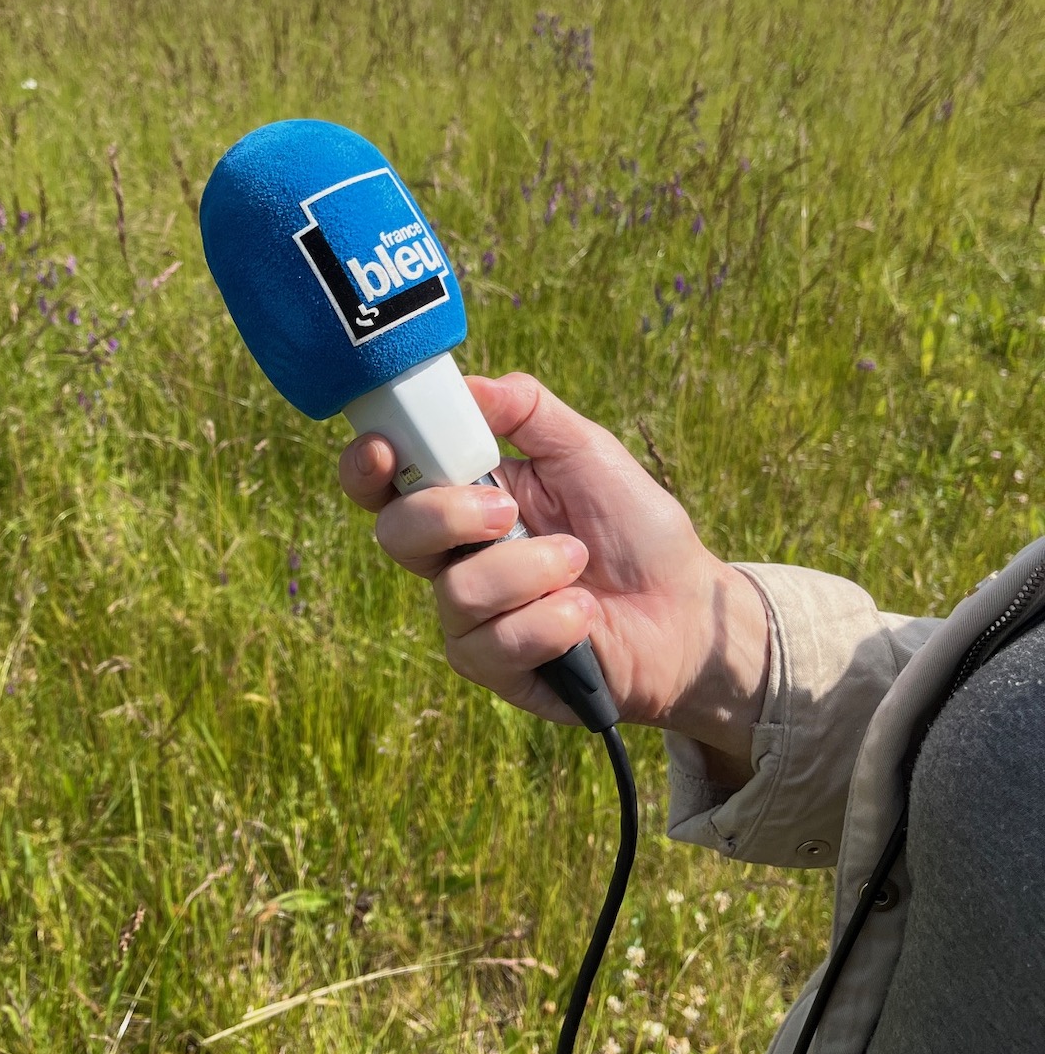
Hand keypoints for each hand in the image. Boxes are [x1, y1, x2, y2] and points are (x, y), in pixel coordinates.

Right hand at [338, 372, 769, 779]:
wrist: (687, 609)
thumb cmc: (635, 528)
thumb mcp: (587, 450)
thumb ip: (526, 411)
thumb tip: (466, 384)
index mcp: (464, 498)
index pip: (386, 482)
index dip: (366, 466)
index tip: (384, 448)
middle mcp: (455, 557)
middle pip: (395, 535)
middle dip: (447, 515)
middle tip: (510, 512)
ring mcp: (471, 617)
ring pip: (456, 592)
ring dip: (528, 572)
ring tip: (578, 564)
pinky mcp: (497, 669)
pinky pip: (492, 645)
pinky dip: (548, 623)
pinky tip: (584, 616)